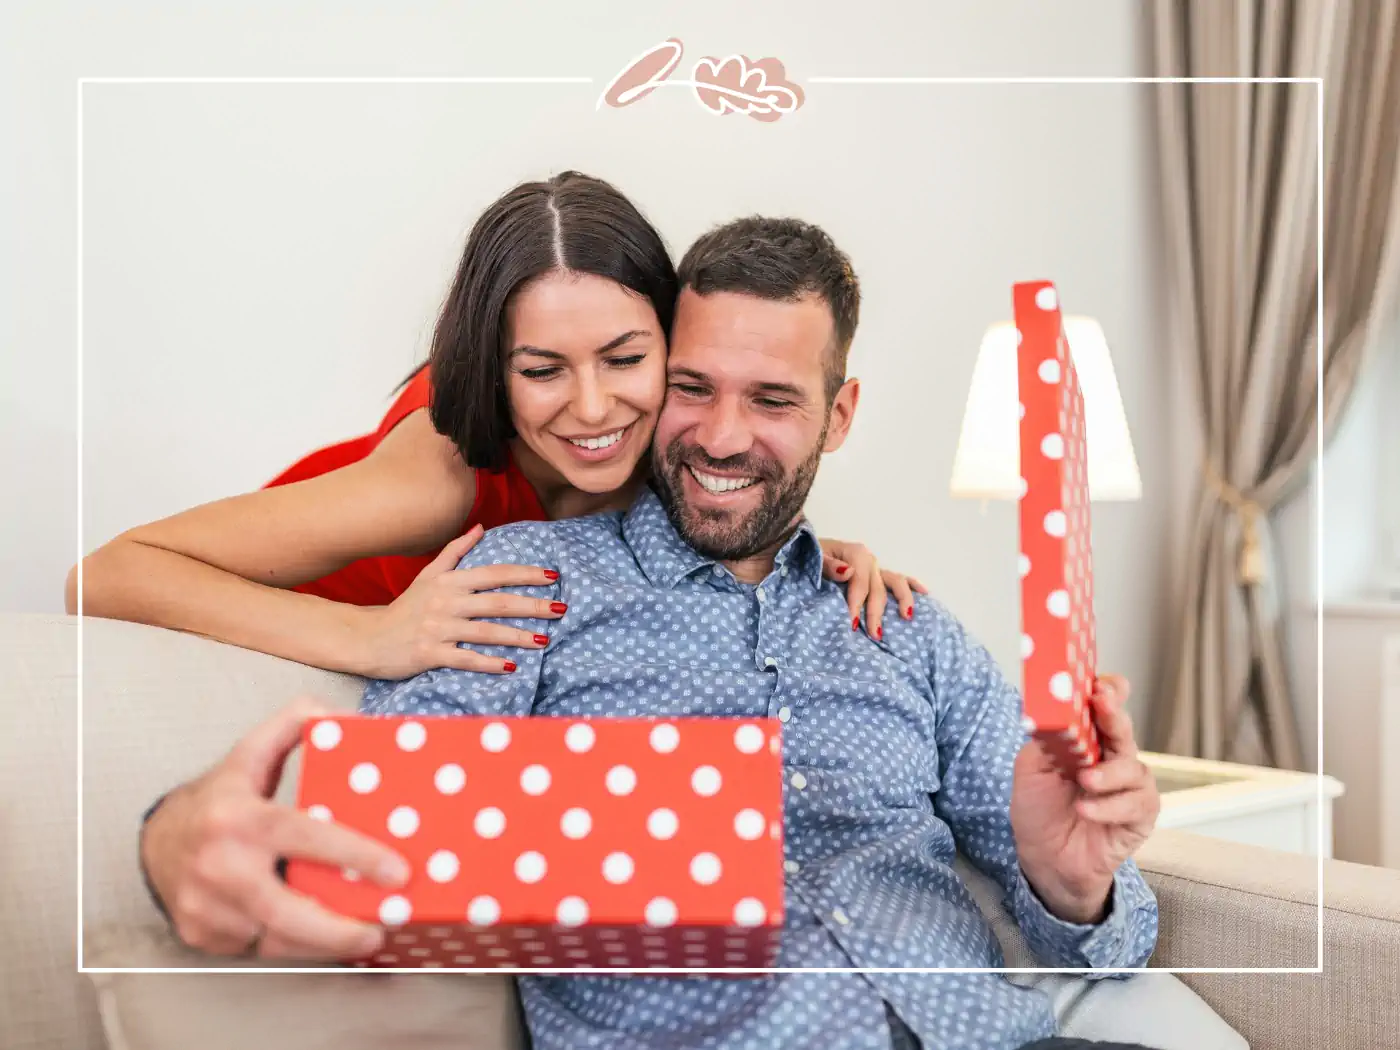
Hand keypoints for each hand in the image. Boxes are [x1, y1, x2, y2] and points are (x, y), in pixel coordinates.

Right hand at [140, 698, 410, 959]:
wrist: (156, 841)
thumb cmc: (219, 797)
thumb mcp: (252, 752)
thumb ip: (297, 722)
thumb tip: (345, 720)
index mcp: (238, 818)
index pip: (305, 837)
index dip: (355, 855)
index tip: (397, 871)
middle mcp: (219, 866)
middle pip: (286, 911)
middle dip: (338, 929)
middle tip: (383, 929)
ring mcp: (207, 907)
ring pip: (275, 938)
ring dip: (322, 943)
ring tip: (363, 936)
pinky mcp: (202, 935)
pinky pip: (258, 948)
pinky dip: (293, 946)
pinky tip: (321, 938)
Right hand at [354, 524, 564, 678]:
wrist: (368, 638)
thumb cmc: (405, 608)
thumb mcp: (429, 576)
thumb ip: (455, 551)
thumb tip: (481, 527)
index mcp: (449, 582)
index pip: (495, 574)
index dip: (525, 574)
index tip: (553, 576)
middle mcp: (445, 602)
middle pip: (497, 602)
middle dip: (532, 605)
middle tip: (561, 609)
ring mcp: (437, 628)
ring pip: (486, 631)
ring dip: (518, 636)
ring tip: (545, 640)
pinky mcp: (429, 654)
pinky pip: (466, 658)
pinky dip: (490, 663)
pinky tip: (512, 667)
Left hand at [818, 538, 926, 639]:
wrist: (805, 552)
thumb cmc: (809, 558)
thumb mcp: (813, 558)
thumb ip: (828, 565)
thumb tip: (848, 571)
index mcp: (854, 554)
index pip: (859, 583)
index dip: (856, 604)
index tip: (852, 624)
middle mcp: (868, 560)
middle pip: (877, 588)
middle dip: (876, 612)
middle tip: (874, 635)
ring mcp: (875, 567)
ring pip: (895, 582)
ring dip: (902, 599)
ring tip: (906, 617)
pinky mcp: (878, 574)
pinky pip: (899, 579)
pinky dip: (912, 585)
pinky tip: (925, 594)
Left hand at [1009, 674, 1159, 923]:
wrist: (1045, 859)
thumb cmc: (1040, 809)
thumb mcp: (1031, 768)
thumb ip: (1044, 739)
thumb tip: (1050, 711)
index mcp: (1087, 739)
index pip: (1105, 707)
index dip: (1107, 691)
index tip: (1098, 683)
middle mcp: (1113, 757)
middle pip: (1122, 729)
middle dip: (1113, 714)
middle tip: (1102, 704)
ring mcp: (1129, 787)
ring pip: (1132, 767)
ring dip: (1107, 772)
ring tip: (1084, 780)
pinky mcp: (1139, 816)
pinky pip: (1134, 804)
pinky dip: (1108, 806)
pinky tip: (1085, 809)